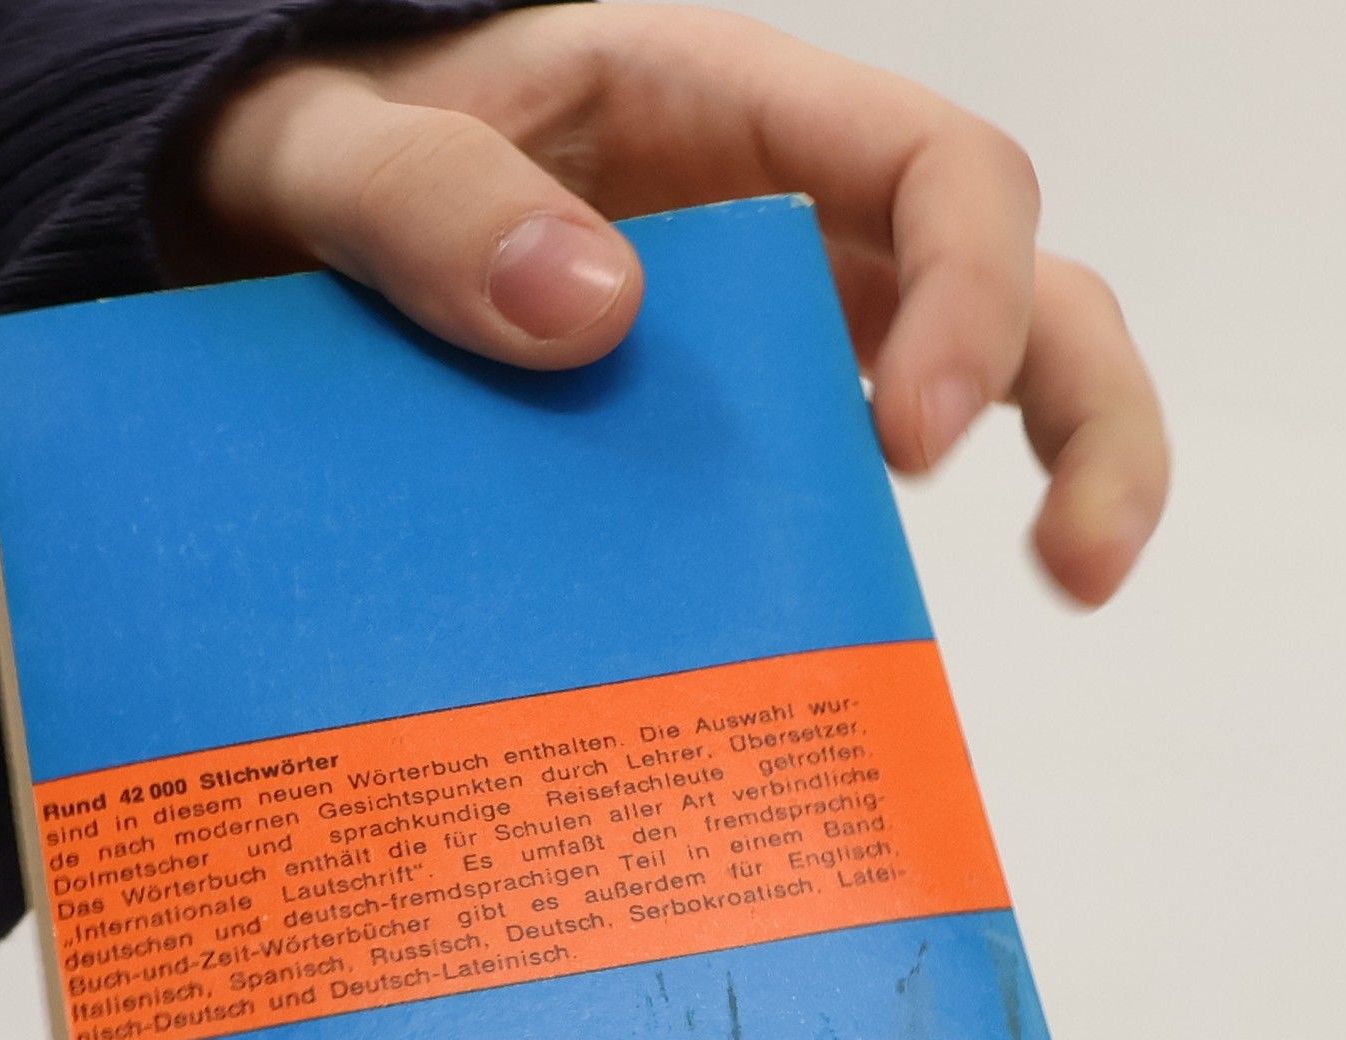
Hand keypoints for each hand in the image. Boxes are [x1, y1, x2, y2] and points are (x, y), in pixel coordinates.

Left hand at [168, 3, 1168, 604]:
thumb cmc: (307, 148)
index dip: (974, 292)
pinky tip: (865, 628)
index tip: (923, 443)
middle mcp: (780, 210)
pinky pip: (846, 469)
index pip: (931, 167)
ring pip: (980, 369)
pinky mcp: (731, 420)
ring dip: (1057, 464)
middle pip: (1017, 271)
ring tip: (1069, 584)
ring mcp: (771, 322)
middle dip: (1081, 404)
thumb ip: (419, 203)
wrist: (264, 229)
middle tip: (1077, 560)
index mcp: (713, 105)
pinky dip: (882, 543)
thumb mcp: (317, 147)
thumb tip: (596, 311)